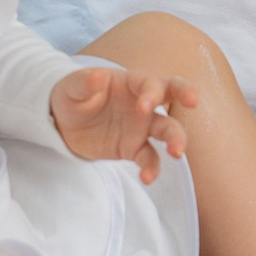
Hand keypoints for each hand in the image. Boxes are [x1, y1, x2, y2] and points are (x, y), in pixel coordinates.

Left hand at [50, 66, 196, 181]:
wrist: (64, 122)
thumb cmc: (73, 95)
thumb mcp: (72, 87)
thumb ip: (85, 83)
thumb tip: (96, 76)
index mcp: (130, 82)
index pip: (150, 82)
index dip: (152, 92)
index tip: (144, 107)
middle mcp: (143, 102)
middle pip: (174, 93)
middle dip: (186, 94)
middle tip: (191, 102)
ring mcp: (142, 126)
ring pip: (168, 130)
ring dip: (176, 139)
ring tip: (177, 152)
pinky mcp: (134, 148)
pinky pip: (149, 158)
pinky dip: (152, 168)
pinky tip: (147, 178)